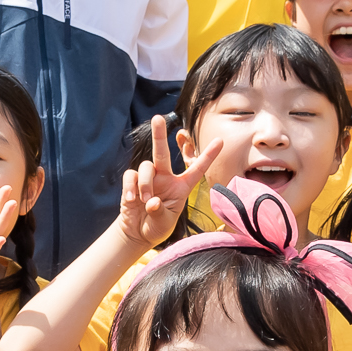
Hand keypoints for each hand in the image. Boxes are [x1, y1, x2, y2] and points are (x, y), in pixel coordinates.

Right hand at [118, 116, 222, 247]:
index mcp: (181, 186)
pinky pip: (131, 176)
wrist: (138, 233)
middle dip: (160, 135)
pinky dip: (131, 187)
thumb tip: (151, 201)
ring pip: (146, 167)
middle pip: (163, 153)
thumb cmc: (157, 226)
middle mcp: (166, 178)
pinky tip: (131, 199)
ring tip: (144, 200)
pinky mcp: (133, 182)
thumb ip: (160, 212)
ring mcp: (149, 179)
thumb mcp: (165, 223)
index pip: (196, 169)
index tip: (220, 140)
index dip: (208, 155)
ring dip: (145, 184)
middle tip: (158, 118)